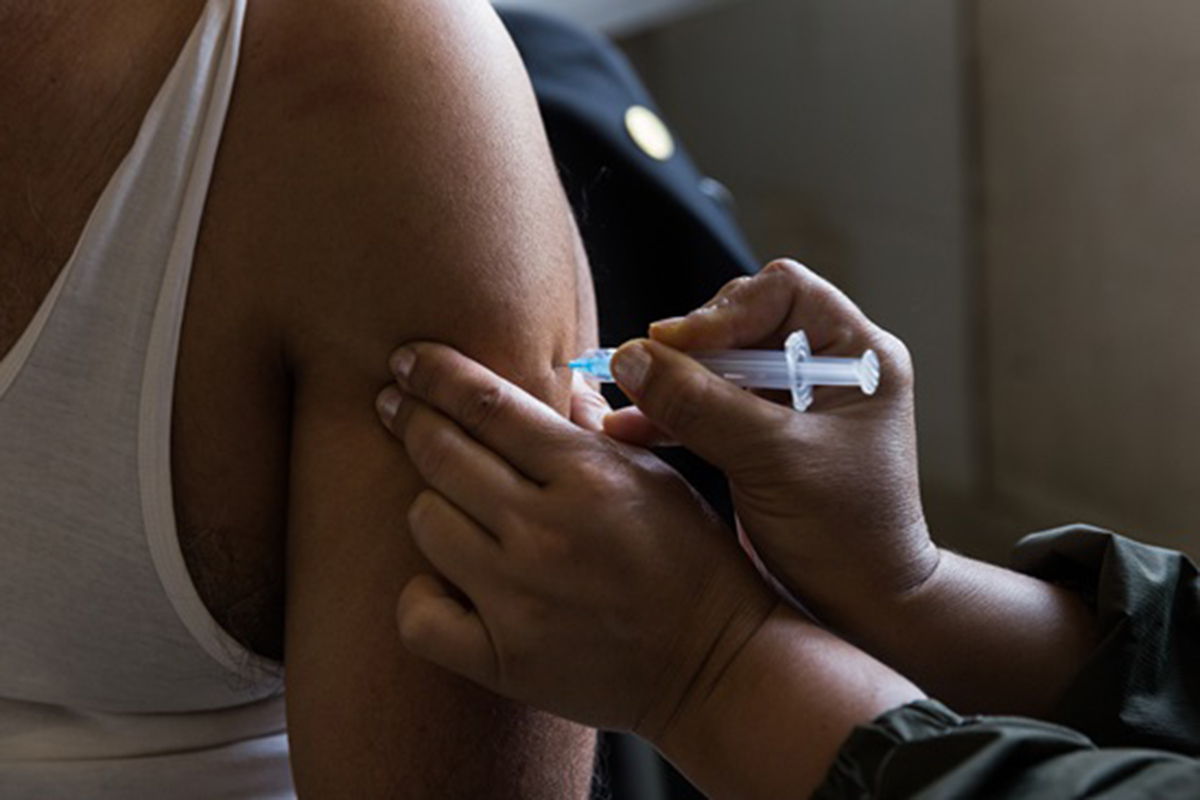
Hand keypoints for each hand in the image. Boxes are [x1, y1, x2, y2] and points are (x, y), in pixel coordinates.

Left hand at [375, 344, 773, 737]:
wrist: (716, 668)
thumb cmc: (694, 564)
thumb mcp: (658, 475)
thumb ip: (595, 426)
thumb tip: (550, 378)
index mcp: (589, 476)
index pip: (487, 405)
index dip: (435, 374)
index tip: (406, 359)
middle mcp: (546, 533)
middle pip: (442, 454)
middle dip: (410, 417)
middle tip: (394, 404)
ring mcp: (519, 600)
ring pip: (426, 522)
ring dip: (432, 503)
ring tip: (452, 502)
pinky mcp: (504, 660)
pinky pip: (418, 615)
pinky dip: (422, 593)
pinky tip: (446, 579)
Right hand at [602, 259, 936, 631]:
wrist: (862, 613)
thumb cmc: (845, 536)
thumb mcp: (773, 460)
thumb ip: (702, 404)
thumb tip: (632, 357)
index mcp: (857, 356)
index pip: (782, 290)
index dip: (722, 308)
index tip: (673, 343)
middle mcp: (826, 370)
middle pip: (740, 323)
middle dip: (689, 349)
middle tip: (644, 372)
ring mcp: (792, 406)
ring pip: (717, 366)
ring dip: (671, 383)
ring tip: (625, 400)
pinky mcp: (761, 441)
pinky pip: (708, 408)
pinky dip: (670, 416)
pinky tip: (627, 429)